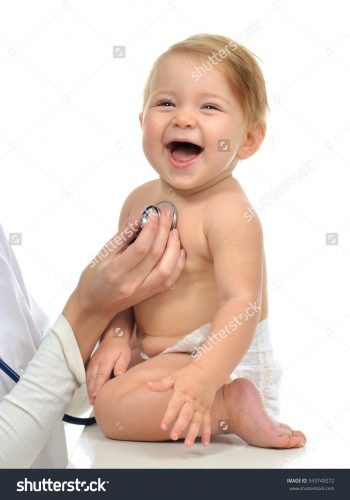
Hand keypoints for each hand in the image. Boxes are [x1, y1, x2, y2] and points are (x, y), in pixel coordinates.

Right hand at [63, 207, 184, 361]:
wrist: (95, 305)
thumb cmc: (94, 276)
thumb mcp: (103, 253)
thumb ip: (124, 235)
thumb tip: (142, 215)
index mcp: (115, 272)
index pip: (140, 248)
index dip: (150, 228)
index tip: (154, 213)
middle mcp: (130, 284)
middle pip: (155, 255)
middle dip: (164, 231)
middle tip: (168, 214)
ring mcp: (142, 291)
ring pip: (166, 269)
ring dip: (173, 247)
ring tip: (174, 231)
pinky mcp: (150, 295)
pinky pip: (169, 280)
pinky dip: (177, 264)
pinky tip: (179, 250)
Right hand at [86, 337, 130, 403]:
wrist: (113, 336)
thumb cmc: (120, 347)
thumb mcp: (125, 355)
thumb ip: (121, 366)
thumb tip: (119, 376)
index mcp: (106, 361)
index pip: (101, 376)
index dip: (98, 387)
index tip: (96, 396)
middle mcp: (97, 362)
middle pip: (92, 379)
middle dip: (92, 391)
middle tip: (93, 402)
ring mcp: (92, 363)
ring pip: (89, 378)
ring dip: (89, 389)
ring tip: (91, 399)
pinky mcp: (91, 363)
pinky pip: (87, 375)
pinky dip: (88, 383)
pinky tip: (90, 390)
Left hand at [147, 364, 216, 446]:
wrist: (209, 371)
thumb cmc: (190, 374)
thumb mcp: (174, 376)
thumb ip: (161, 384)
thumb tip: (148, 385)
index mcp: (182, 393)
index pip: (174, 406)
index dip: (168, 416)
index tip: (163, 426)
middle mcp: (192, 401)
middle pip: (186, 415)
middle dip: (180, 426)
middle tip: (173, 437)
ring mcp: (200, 406)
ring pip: (197, 421)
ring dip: (193, 433)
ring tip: (188, 444)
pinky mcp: (207, 409)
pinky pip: (207, 422)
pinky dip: (207, 432)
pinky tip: (205, 443)